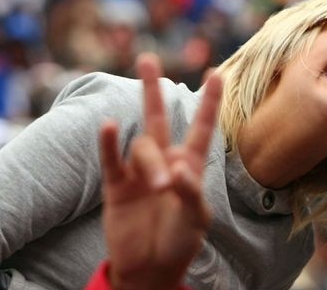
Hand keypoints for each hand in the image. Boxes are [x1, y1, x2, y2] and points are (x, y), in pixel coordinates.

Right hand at [99, 53, 222, 289]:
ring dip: (151, 164)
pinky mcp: (117, 188)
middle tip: (147, 58)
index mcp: (190, 165)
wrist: (151, 269)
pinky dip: (109, 145)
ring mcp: (139, 172)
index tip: (216, 73)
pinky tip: (109, 127)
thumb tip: (177, 169)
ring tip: (160, 189)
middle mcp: (164, 161)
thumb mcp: (195, 218)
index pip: (201, 127)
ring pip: (142, 148)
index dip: (209, 102)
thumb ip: (190, 192)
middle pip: (157, 118)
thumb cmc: (180, 240)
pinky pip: (112, 161)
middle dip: (152, 89)